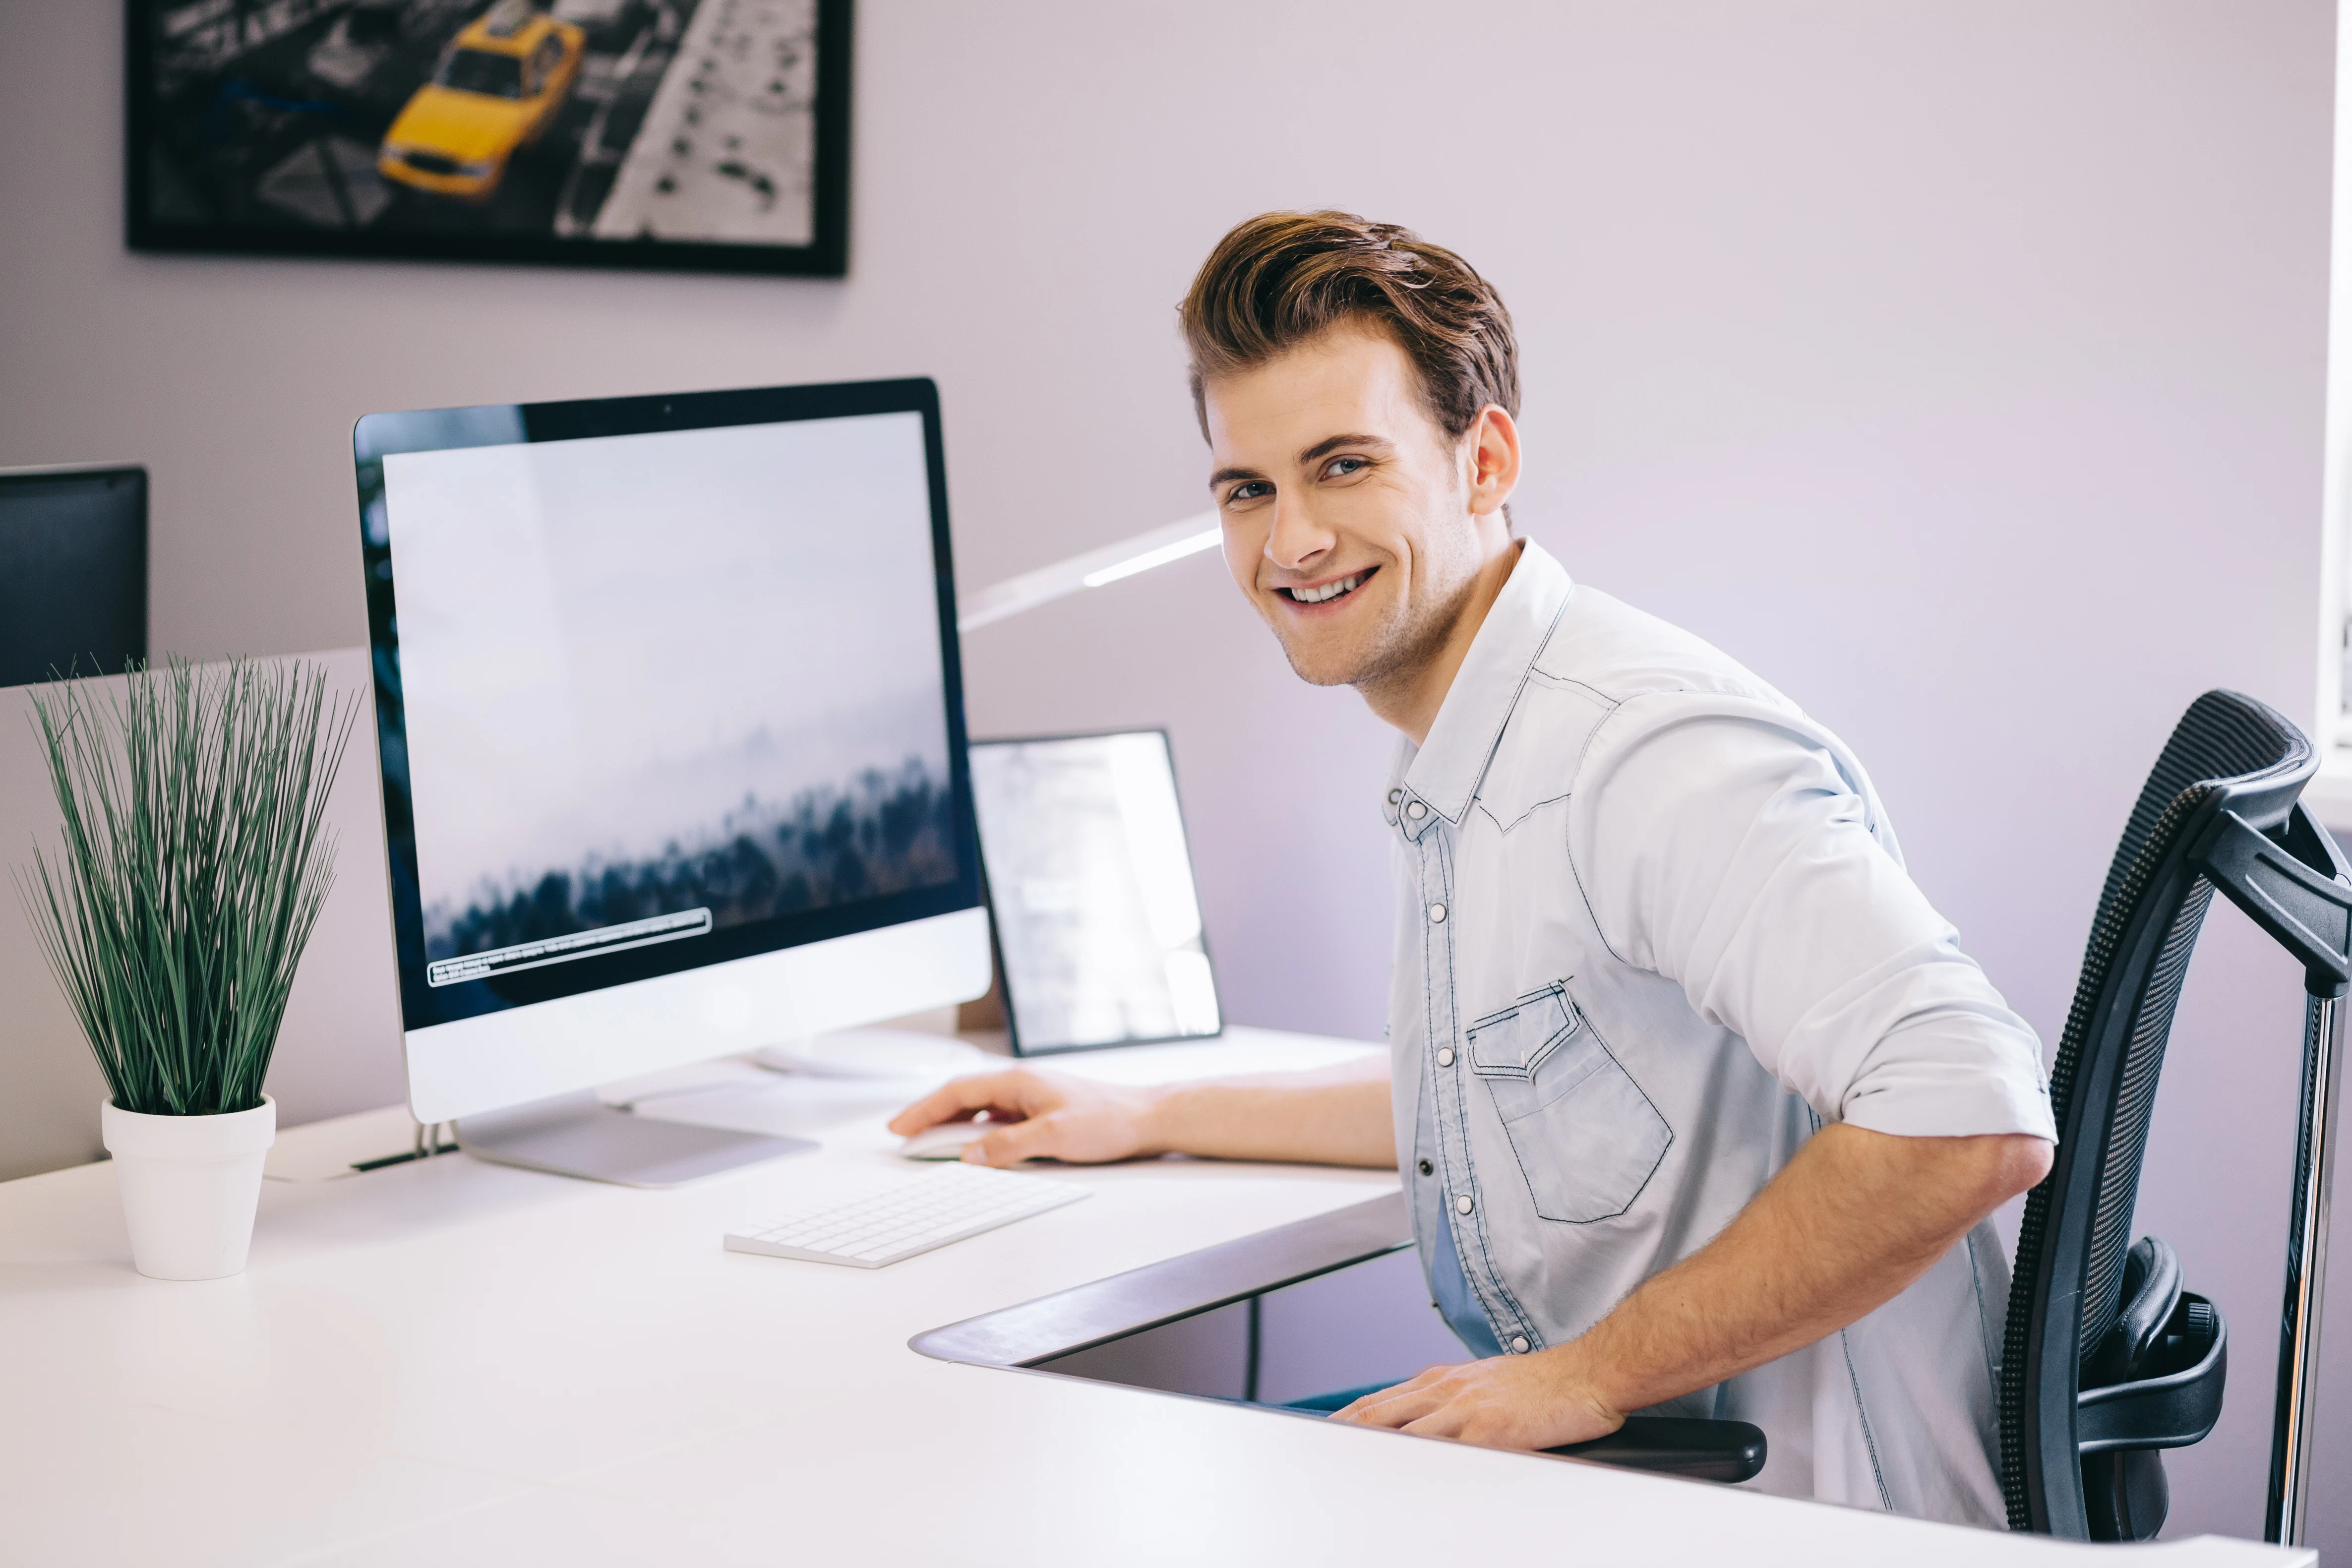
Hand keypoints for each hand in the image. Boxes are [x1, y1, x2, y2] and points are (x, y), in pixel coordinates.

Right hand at [886, 1069, 1160, 1165]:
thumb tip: (970, 1155)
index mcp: (1018, 1081)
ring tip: (930, 1143)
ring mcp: (1031, 1097)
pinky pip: (998, 1118)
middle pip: (963, 1097)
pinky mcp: (1042, 1111)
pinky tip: (975, 1145)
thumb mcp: (1053, 1136)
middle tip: (903, 1135)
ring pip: (979, 1107)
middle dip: (930, 1115)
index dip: (923, 1110)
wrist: (1146, 1117)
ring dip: (953, 1123)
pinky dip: (978, 1130)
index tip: (899, 1128)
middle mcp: (1021, 1085)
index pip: (957, 1092)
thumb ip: (1008, 1146)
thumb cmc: (1109, 1120)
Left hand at [1329, 1348, 1623, 1451]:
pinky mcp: (1488, 1431)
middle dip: (1342, 1434)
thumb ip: (1451, 1402)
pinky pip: (1442, 1452)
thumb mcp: (1485, 1385)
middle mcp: (1444, 1390)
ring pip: (1400, 1432)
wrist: (1586, 1373)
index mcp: (1442, 1380)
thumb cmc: (1543, 1384)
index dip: (1347, 1419)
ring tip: (1340, 1471)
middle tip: (1313, 1453)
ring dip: (1369, 1450)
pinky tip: (1399, 1481)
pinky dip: (1415, 1465)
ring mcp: (1463, 1410)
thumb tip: (1425, 1425)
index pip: (1379, 1401)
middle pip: (1377, 1414)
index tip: (1322, 1434)